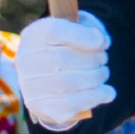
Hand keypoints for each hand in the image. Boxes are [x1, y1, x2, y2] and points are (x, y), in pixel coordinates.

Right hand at [15, 11, 114, 131]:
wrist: (48, 77)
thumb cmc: (67, 47)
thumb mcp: (77, 28)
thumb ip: (89, 27)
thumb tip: (101, 41)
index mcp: (36, 35)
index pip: (55, 31)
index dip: (83, 36)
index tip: (102, 43)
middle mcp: (27, 59)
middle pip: (64, 58)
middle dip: (94, 59)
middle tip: (103, 60)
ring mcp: (31, 86)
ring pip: (70, 82)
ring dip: (97, 78)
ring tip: (102, 73)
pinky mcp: (42, 106)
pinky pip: (73, 104)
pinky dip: (96, 97)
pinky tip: (107, 92)